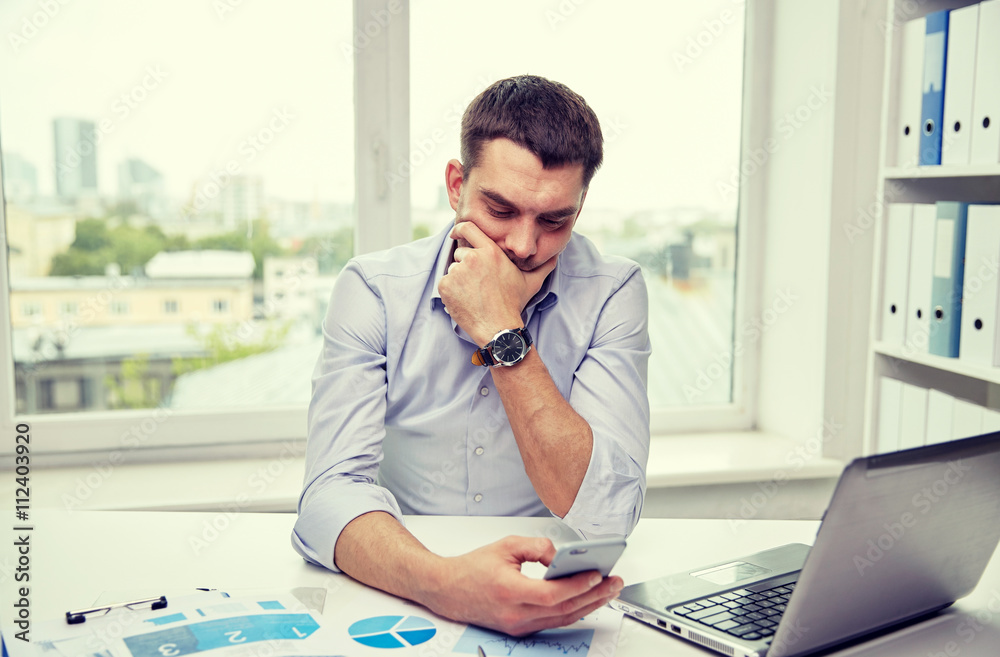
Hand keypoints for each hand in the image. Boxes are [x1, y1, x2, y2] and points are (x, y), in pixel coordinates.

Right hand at [419, 535, 622, 635]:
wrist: (448, 590)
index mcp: (509, 591)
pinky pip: (553, 621)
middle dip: (594, 596)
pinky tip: (586, 599)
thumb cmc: (472, 568)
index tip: (597, 574)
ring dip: (588, 605)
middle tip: (614, 583)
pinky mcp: (520, 629)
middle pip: (564, 610)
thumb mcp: (505, 546)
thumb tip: (560, 555)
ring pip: (562, 619)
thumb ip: (536, 547)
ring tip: (607, 591)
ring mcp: (518, 626)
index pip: (552, 594)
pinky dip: (572, 611)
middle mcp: (515, 614)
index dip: (578, 585)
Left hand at [438, 222, 557, 345]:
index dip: (460, 228)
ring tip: (474, 295)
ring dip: (459, 279)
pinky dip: (451, 291)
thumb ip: (543, 266)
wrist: (498, 328)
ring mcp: (457, 272)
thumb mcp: (532, 282)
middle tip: (478, 283)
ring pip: (453, 269)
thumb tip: (556, 256)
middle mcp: (472, 257)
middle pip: (460, 252)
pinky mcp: (445, 286)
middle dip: (466, 265)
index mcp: (491, 251)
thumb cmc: (514, 304)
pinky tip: (465, 301)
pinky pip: (444, 283)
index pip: (468, 228)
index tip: (456, 232)